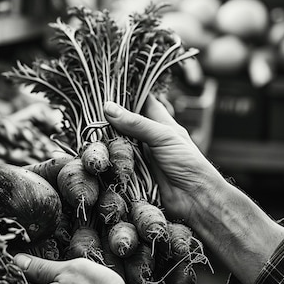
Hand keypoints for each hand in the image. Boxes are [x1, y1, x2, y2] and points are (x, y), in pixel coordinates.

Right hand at [104, 97, 283, 283]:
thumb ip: (137, 123)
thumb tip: (108, 107)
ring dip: (106, 138)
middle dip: (110, 117)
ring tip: (88, 128)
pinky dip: (107, 157)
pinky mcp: (134, 172)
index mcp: (160, 122)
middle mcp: (148, 137)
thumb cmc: (187, 162)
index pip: (142, 100)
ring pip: (118, 142)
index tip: (107, 84)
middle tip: (89, 109)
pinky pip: (116, 161)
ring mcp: (140, 155)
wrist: (194, 198)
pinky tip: (95, 151)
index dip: (127, 92)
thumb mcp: (163, 136)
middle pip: (125, 122)